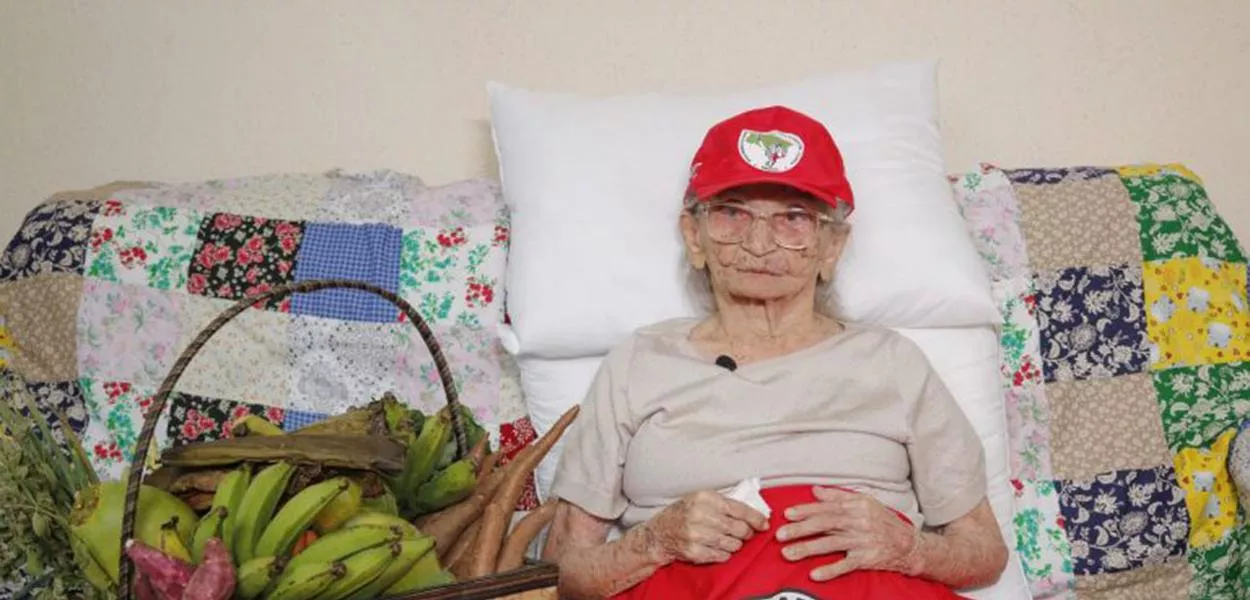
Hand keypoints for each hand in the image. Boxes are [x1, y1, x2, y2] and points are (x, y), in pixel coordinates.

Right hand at [641, 490, 769, 564]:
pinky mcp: (695, 551)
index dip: (756, 518)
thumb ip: (724, 504)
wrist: (659, 534)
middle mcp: (702, 515)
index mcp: (706, 498)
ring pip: (733, 544)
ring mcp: (698, 534)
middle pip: (740, 528)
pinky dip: (724, 553)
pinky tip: (718, 548)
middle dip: (746, 533)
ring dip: (735, 544)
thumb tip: (753, 513)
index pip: (740, 509)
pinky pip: (722, 555)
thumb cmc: (683, 514)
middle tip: (744, 533)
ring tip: (727, 540)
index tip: (764, 524)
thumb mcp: (700, 499)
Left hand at [775, 486, 918, 580]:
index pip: (826, 507)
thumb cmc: (884, 521)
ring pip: (830, 544)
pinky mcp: (866, 559)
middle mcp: (858, 522)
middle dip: (800, 529)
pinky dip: (830, 570)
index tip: (788, 514)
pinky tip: (815, 574)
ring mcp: (862, 541)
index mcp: (856, 506)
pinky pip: (845, 565)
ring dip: (807, 549)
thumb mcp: (864, 502)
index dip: (805, 511)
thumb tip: (815, 490)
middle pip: (824, 524)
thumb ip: (838, 496)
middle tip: (780, 534)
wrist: (909, 544)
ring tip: (788, 553)